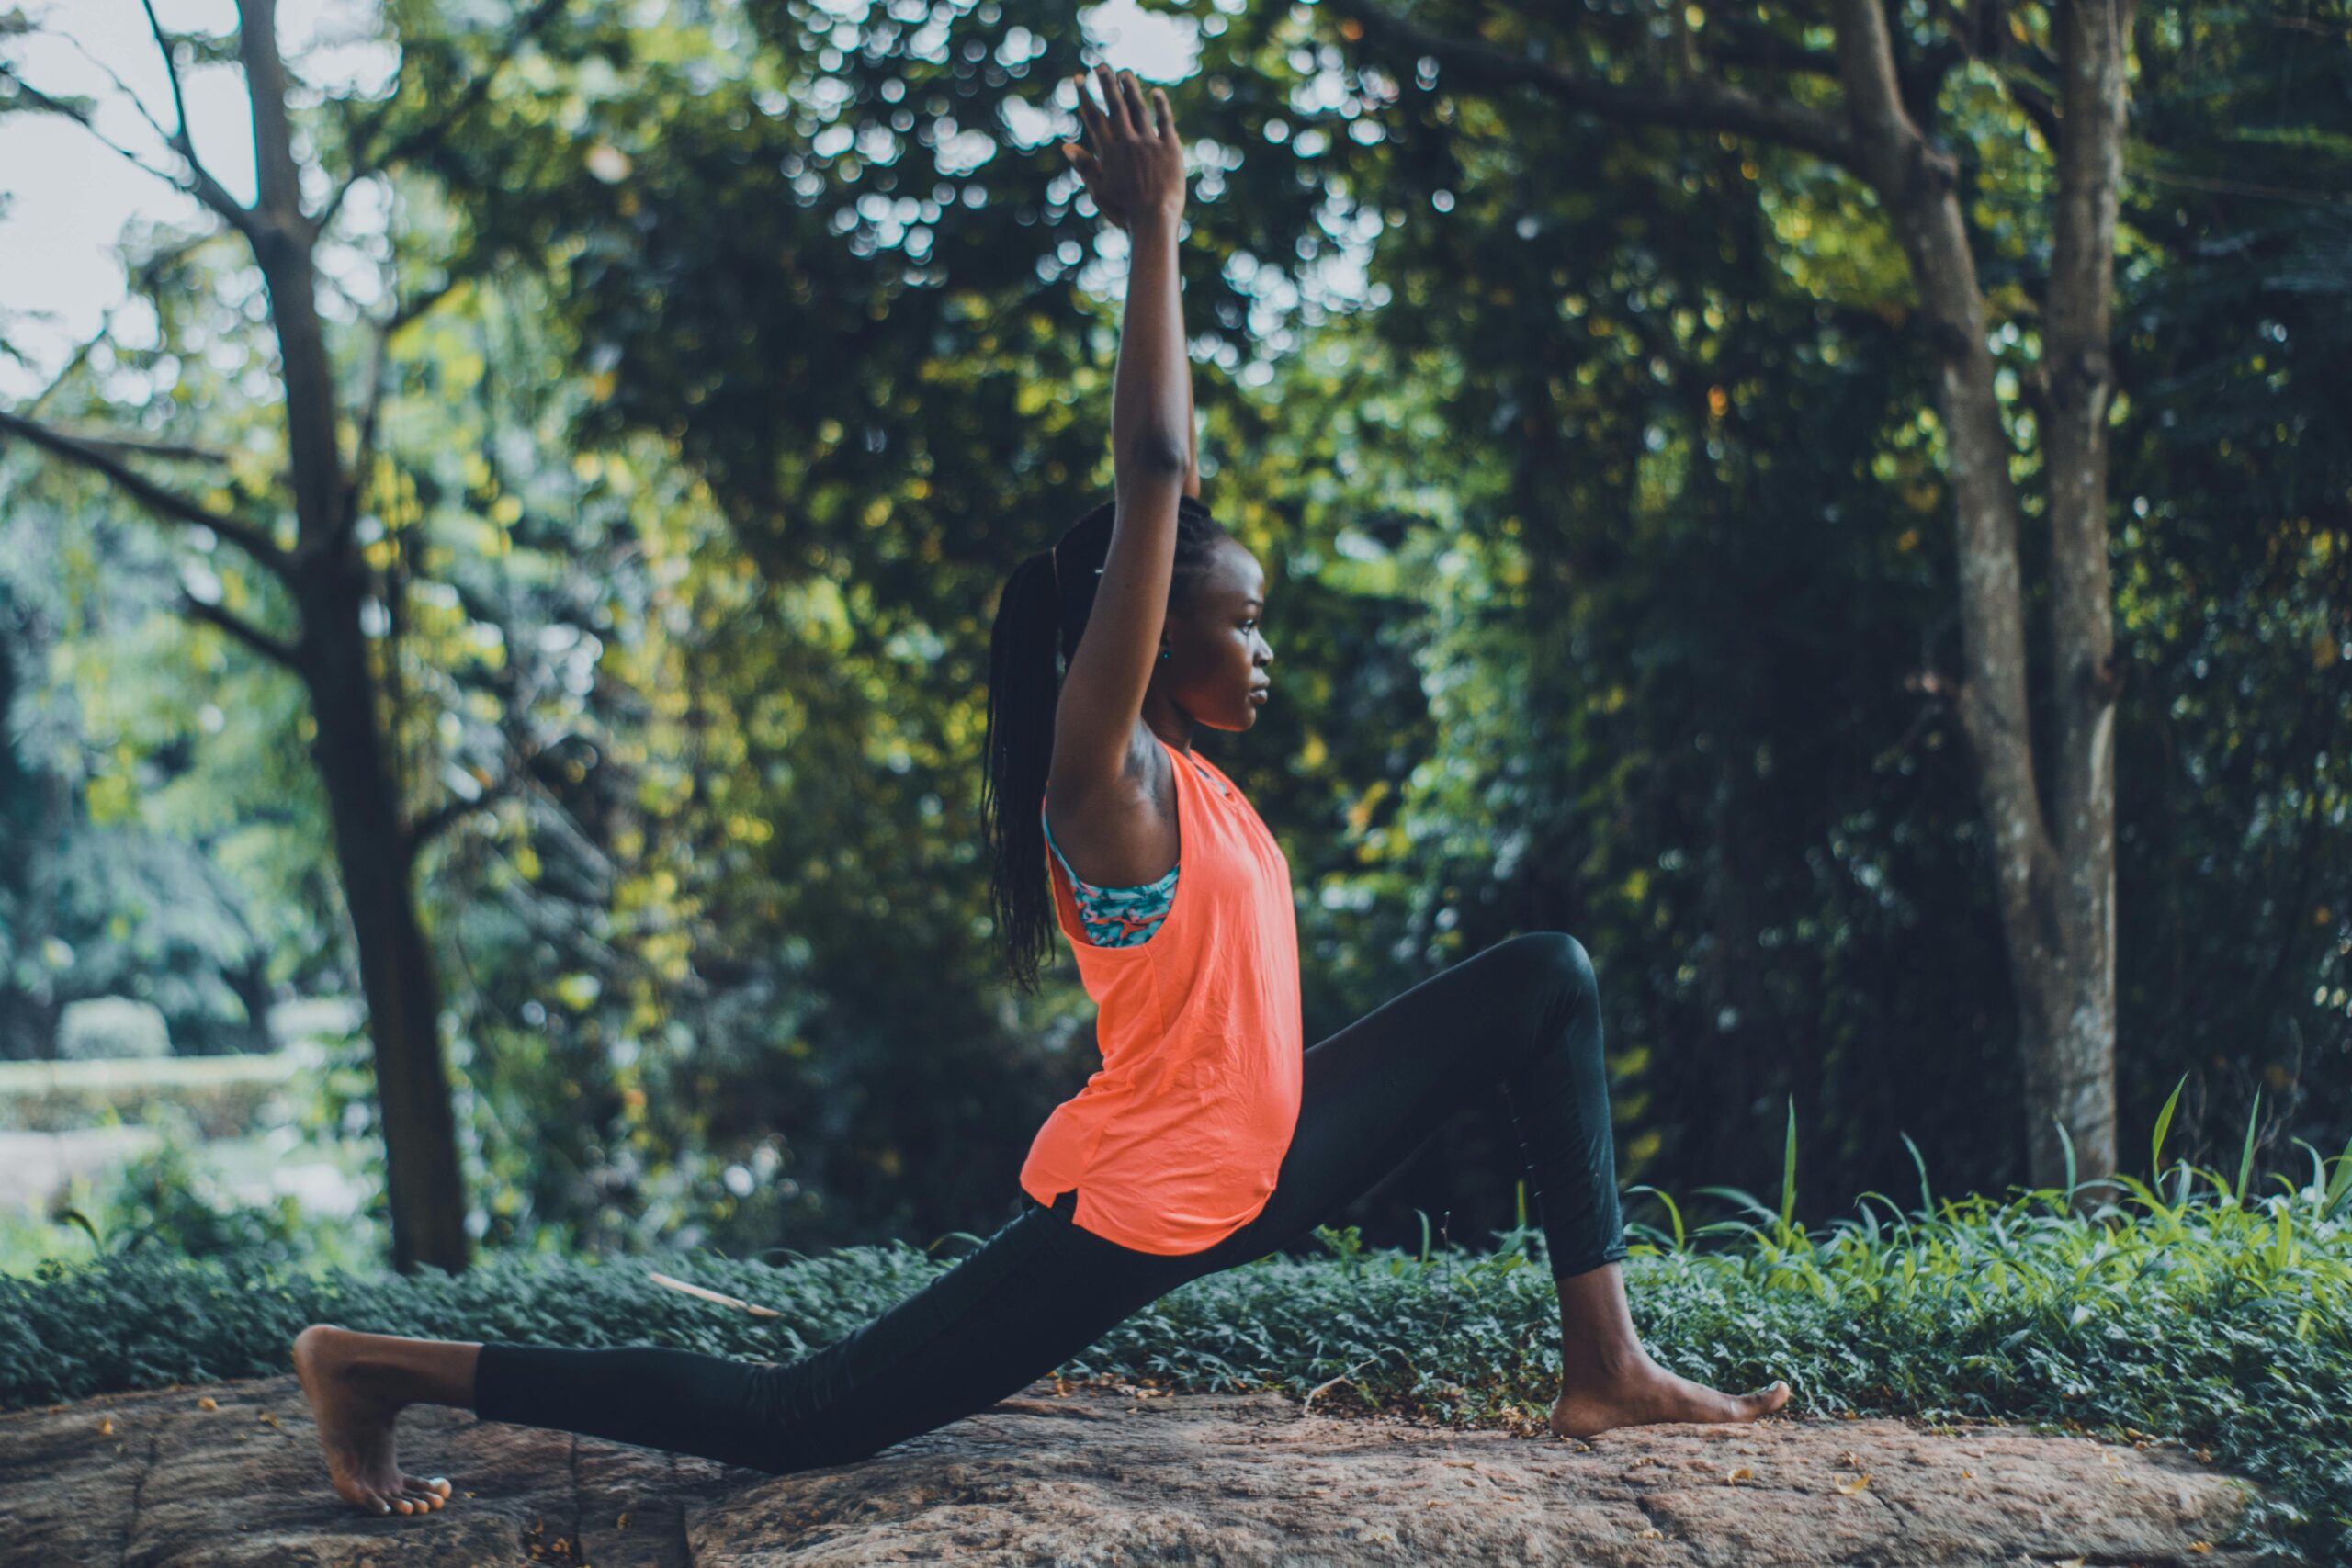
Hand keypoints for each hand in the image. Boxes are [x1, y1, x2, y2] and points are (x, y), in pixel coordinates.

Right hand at [1060, 65, 1183, 229]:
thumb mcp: (1099, 191)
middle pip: (1115, 105)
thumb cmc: (1124, 211)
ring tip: (1123, 72)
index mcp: (1108, 152)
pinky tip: (1156, 93)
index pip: (1094, 117)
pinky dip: (1160, 106)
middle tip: (1099, 65)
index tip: (1079, 79)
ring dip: (1130, 88)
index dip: (1085, 96)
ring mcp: (1149, 143)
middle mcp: (1127, 142)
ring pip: (1138, 108)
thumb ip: (1084, 166)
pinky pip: (1165, 121)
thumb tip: (1066, 147)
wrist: (1155, 220)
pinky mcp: (1170, 148)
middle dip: (1105, 83)